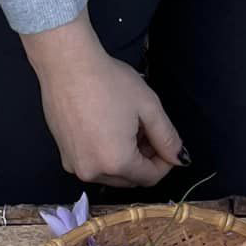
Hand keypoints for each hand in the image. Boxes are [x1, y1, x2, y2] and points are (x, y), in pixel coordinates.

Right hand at [23, 18, 181, 187]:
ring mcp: (75, 166)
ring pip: (111, 175)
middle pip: (130, 180)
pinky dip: (105, 156)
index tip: (167, 143)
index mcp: (117, 163)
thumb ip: (167, 138)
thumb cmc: (109, 82)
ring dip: (124, 159)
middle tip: (147, 131)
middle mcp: (93, 172)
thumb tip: (180, 159)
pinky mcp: (64, 157)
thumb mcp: (148, 107)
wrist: (67, 66)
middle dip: (144, 160)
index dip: (165, 163)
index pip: (150, 178)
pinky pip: (93, 165)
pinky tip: (105, 129)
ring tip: (126, 128)